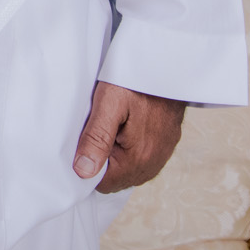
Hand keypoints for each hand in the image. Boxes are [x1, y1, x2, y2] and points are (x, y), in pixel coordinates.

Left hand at [72, 81, 186, 191]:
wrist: (167, 65)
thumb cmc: (135, 81)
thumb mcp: (108, 104)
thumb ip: (96, 139)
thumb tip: (83, 172)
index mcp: (138, 158)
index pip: (104, 183)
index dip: (88, 166)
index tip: (83, 143)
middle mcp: (153, 163)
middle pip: (117, 178)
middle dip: (102, 161)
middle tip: (96, 130)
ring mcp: (162, 154)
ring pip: (130, 170)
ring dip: (116, 156)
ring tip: (110, 127)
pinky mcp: (167, 144)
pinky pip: (143, 159)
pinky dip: (129, 150)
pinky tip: (123, 128)